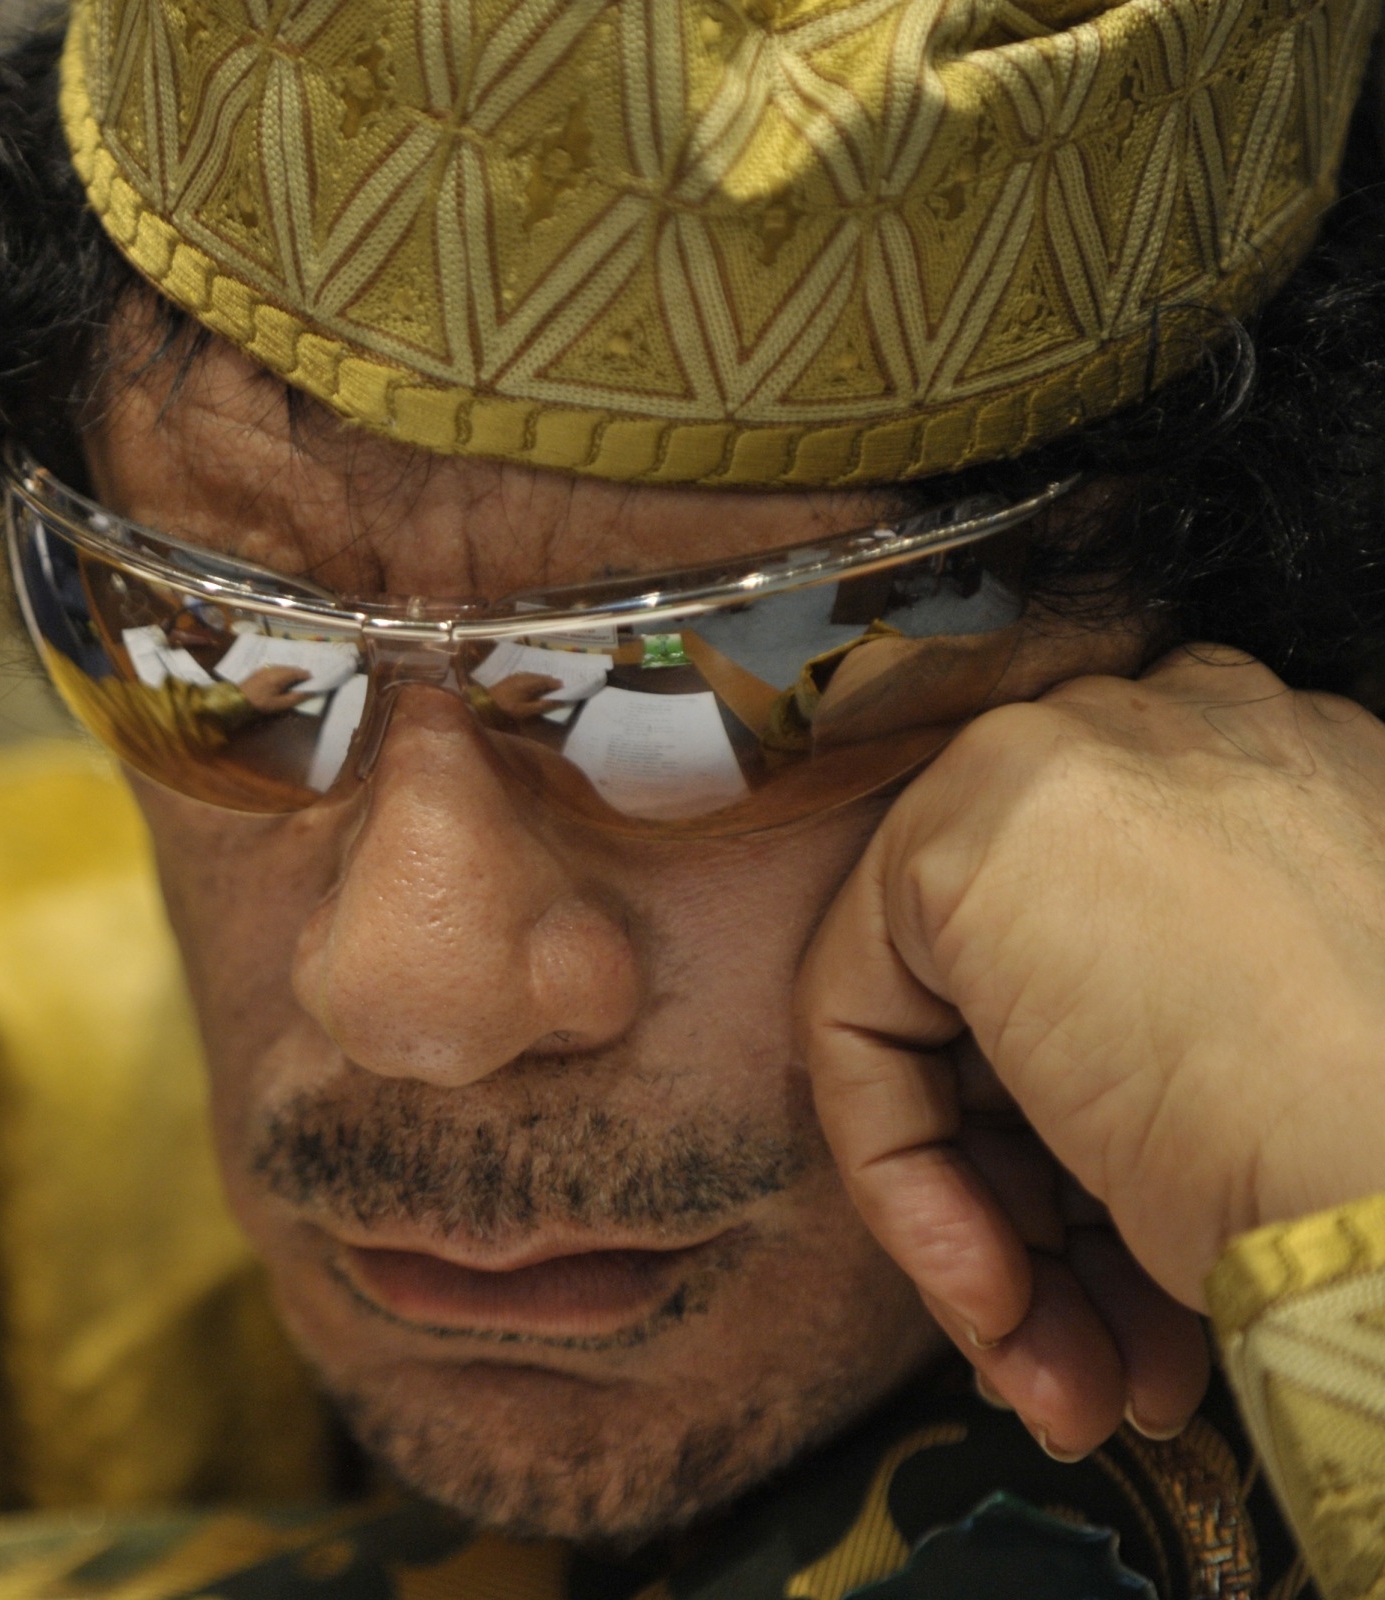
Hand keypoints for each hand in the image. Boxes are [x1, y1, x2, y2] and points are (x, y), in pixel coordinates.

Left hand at [239, 665, 313, 713]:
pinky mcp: (261, 670)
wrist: (237, 699)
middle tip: (305, 686)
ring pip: (285, 668)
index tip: (314, 684)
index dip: (308, 678)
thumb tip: (311, 692)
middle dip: (300, 676)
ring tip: (294, 685)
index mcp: (281, 675)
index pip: (300, 672)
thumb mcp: (279, 704)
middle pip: (293, 668)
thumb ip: (296, 697)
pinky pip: (277, 668)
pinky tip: (281, 682)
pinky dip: (283, 673)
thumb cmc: (259, 703)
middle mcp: (275, 667)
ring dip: (292, 674)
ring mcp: (267, 667)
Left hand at [484, 672, 566, 721]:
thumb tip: (559, 701)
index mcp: (530, 681)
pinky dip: (535, 682)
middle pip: (542, 677)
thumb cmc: (506, 708)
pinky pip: (528, 677)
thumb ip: (543, 705)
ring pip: (535, 677)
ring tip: (548, 691)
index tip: (566, 690)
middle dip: (551, 683)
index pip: (549, 680)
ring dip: (543, 682)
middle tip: (558, 691)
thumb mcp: (526, 710)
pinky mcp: (512, 678)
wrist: (484, 703)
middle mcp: (525, 675)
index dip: (558, 685)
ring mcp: (517, 675)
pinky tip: (534, 689)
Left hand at [798, 646, 1384, 1456]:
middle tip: (1094, 1358)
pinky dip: (908, 1185)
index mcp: (1286, 774)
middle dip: (1057, 1208)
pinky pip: (864, 1030)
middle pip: (1036, 993)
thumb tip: (1089, 1139)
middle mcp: (1172, 734)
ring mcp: (1054, 767)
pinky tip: (998, 1308)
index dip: (1115, 1137)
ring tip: (1064, 1383)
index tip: (1147, 1280)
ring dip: (1004, 1236)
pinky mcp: (954, 843)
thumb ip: (1174, 1037)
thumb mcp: (1291, 1058)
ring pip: (955, 1030)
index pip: (1128, 949)